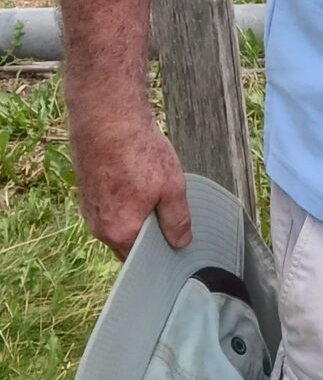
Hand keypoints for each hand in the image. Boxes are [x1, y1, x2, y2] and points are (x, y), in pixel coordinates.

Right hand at [68, 95, 190, 258]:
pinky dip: (121, 199)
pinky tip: (134, 180)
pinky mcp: (85, 191)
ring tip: (151, 190)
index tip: (173, 242)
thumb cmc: (138, 153)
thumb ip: (177, 221)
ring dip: (133, 214)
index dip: (159, 251)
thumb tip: (180, 243)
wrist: (106, 120)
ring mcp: (89, 208)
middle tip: (166, 212)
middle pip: (127, 242)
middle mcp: (99, 226)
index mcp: (120, 232)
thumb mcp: (172, 189)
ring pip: (117, 222)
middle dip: (146, 232)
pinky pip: (107, 206)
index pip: (141, 259)